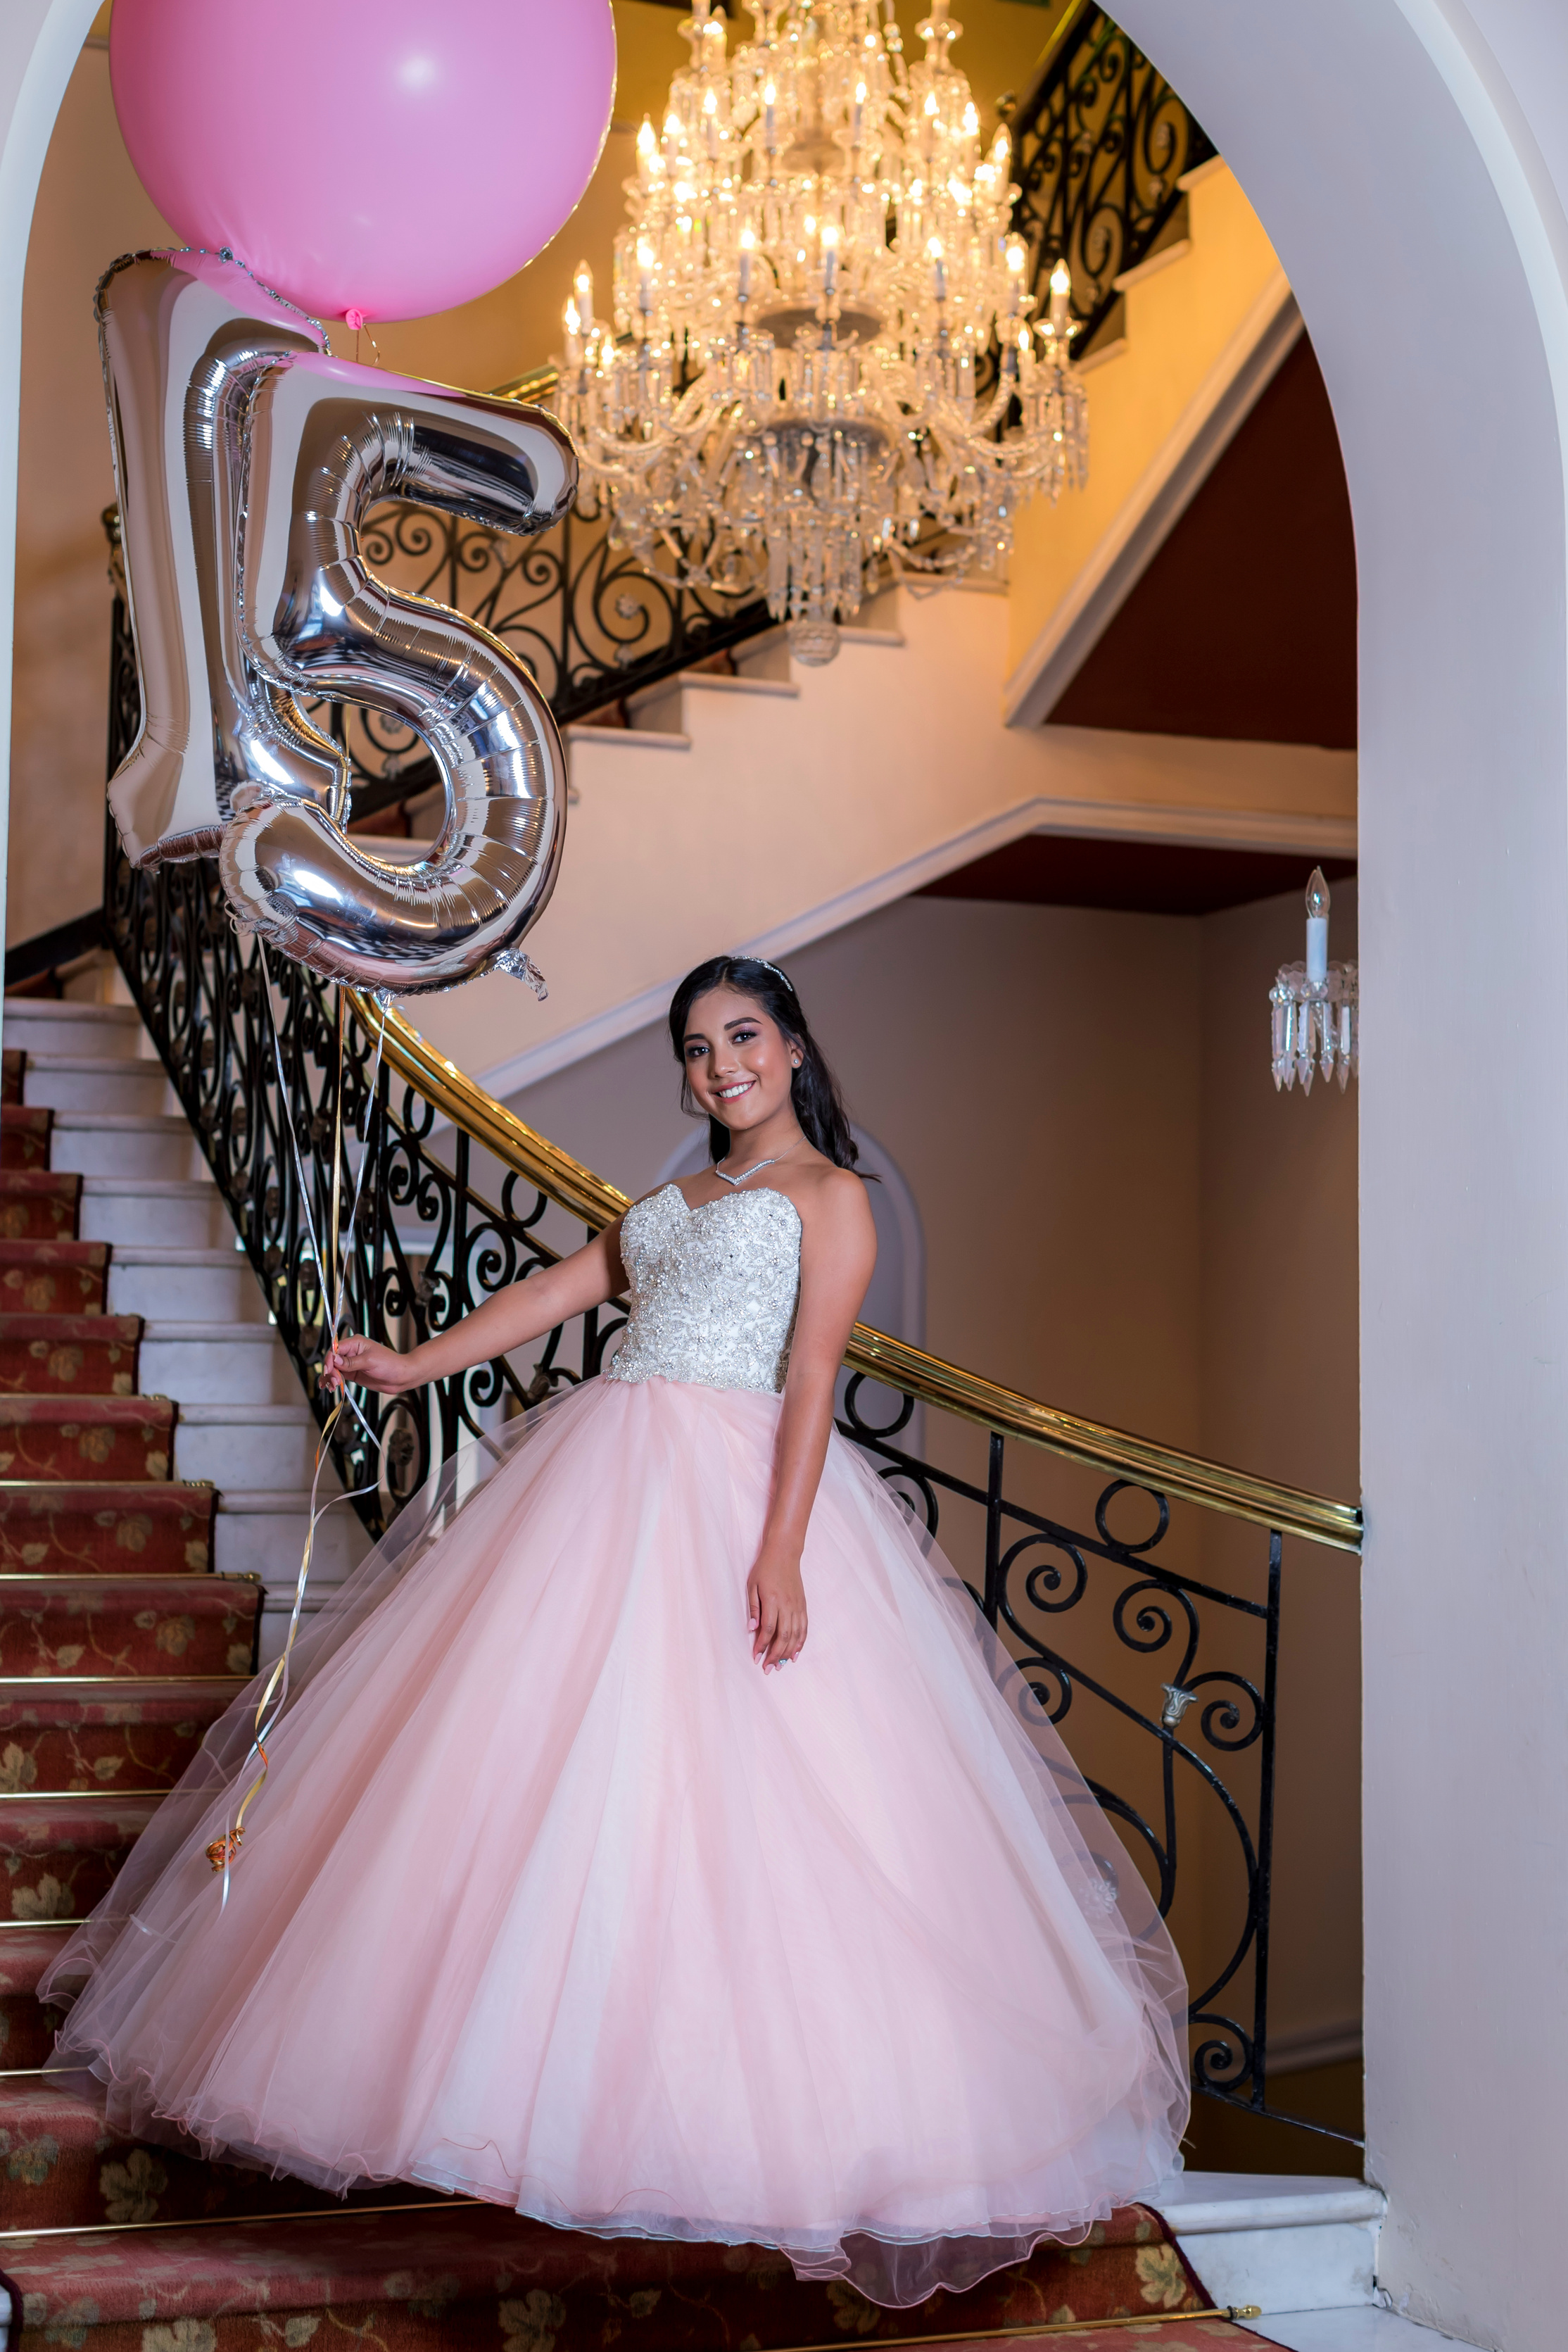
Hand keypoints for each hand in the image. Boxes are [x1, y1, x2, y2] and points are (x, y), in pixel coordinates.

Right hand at [322, 1333, 418, 1395]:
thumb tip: (334, 1360)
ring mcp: (351, 1363)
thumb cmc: (390, 1364)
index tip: (328, 1371)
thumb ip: (351, 1362)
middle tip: (334, 1382)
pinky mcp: (352, 1373)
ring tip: (332, 1387)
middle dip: (330, 1371)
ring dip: (329, 1377)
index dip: (329, 1360)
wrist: (401, 1377)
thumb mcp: (370, 1361)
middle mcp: (351, 1351)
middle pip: (332, 1360)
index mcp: (355, 1343)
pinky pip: (338, 1376)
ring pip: (333, 1369)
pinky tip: (330, 1387)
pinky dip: (333, 1381)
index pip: (335, 1349)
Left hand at [747, 1548, 806, 1671]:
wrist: (784, 1553)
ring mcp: (797, 1606)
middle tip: (767, 1669)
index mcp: (772, 1600)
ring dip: (787, 1652)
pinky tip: (795, 1653)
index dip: (762, 1645)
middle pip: (783, 1636)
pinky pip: (804, 1628)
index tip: (756, 1656)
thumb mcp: (752, 1585)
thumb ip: (753, 1607)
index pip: (768, 1629)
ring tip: (780, 1666)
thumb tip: (752, 1628)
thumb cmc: (765, 1568)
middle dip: (775, 1655)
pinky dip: (800, 1643)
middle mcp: (787, 1605)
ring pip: (795, 1635)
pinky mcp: (803, 1606)